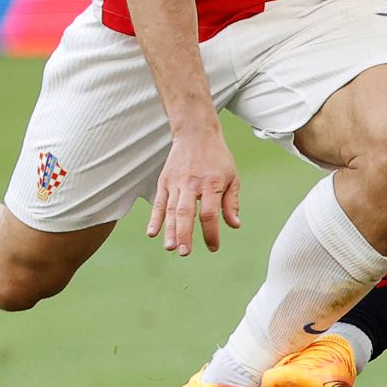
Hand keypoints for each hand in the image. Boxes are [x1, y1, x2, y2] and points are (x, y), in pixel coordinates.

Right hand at [146, 127, 241, 256]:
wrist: (196, 133)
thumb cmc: (217, 157)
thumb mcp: (232, 177)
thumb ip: (231, 202)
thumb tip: (234, 225)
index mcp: (211, 184)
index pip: (209, 213)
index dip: (211, 232)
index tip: (213, 247)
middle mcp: (191, 184)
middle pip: (186, 212)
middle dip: (185, 234)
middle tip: (184, 252)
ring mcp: (175, 182)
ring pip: (171, 209)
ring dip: (169, 230)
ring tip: (170, 247)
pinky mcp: (164, 181)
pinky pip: (158, 202)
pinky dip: (155, 218)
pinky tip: (152, 232)